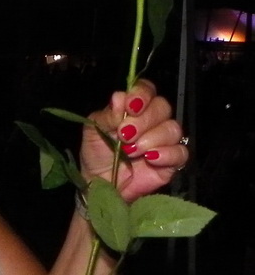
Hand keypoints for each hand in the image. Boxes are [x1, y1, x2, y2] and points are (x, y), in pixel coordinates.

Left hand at [80, 79, 187, 203]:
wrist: (99, 184)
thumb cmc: (96, 154)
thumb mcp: (93, 131)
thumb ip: (107, 115)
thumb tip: (119, 97)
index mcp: (134, 108)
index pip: (147, 90)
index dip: (142, 94)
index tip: (130, 107)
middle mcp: (152, 120)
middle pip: (162, 107)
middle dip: (143, 121)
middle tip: (124, 135)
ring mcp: (164, 140)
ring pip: (172, 129)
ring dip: (151, 138)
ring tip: (131, 151)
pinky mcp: (171, 161)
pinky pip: (180, 152)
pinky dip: (167, 154)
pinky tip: (150, 159)